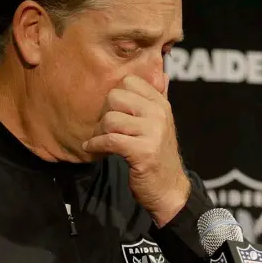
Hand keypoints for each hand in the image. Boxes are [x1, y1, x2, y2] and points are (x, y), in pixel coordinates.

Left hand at [82, 74, 190, 226]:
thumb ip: (160, 98)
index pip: (129, 81)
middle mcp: (159, 114)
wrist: (168, 189)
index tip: (113, 111)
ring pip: (110, 119)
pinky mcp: (143, 151)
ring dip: (98, 132)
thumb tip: (162, 73)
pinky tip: (93, 149)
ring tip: (100, 140)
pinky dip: (95, 145)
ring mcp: (153, 132)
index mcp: (161, 104)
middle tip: (104, 128)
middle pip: (115, 97)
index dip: (115, 95)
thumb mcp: (162, 123)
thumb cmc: (159, 155)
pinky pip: (109, 140)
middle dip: (104, 113)